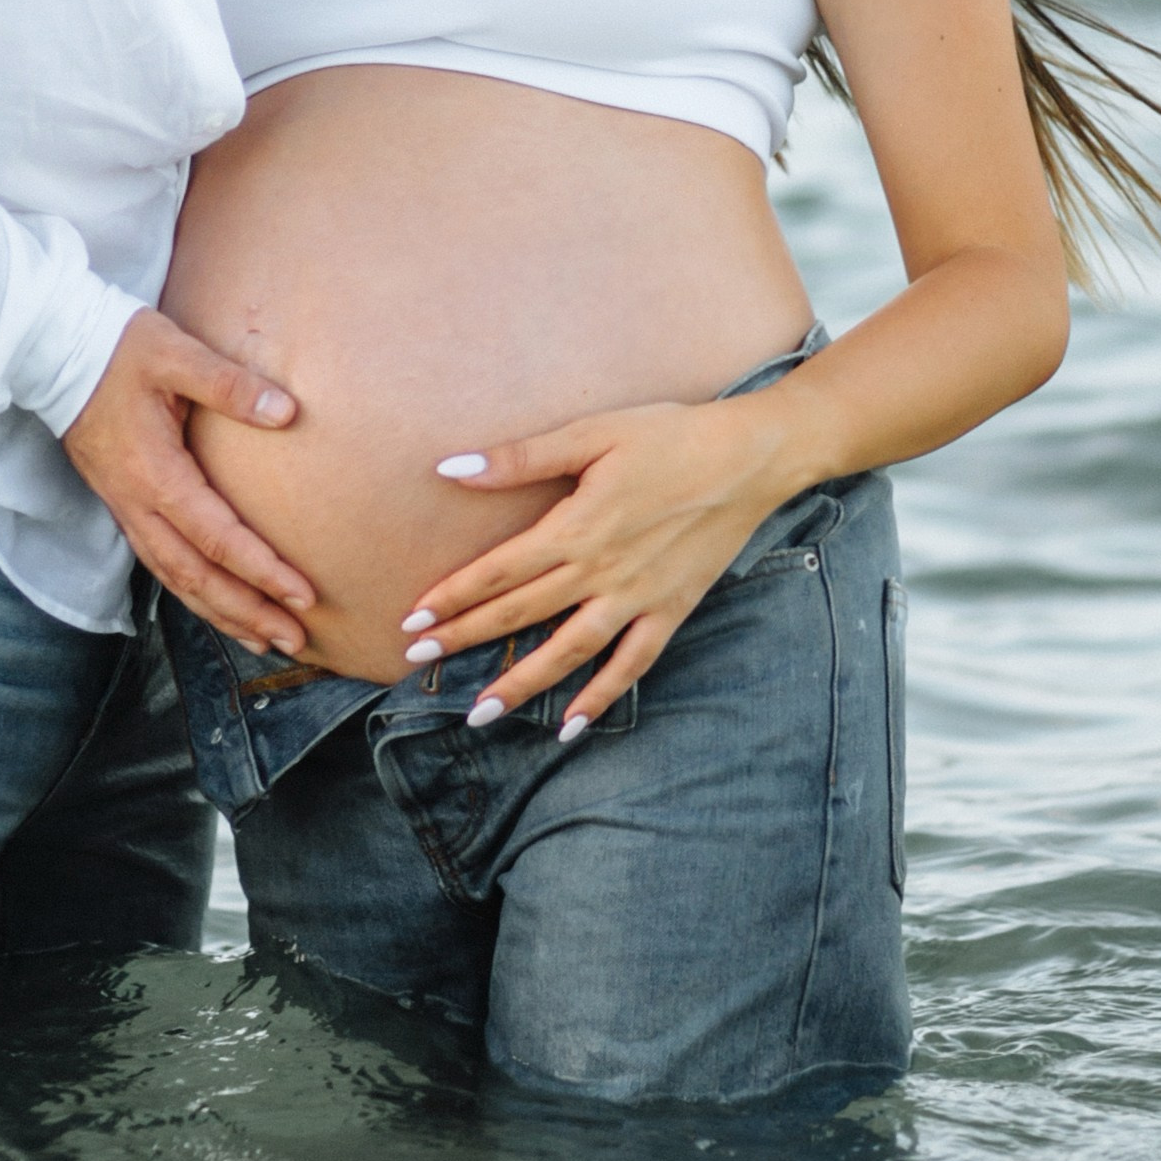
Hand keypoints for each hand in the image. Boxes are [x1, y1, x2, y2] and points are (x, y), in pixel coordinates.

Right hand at [62, 310, 314, 657]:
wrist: (53, 350)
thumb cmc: (117, 347)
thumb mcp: (174, 353)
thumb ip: (229, 384)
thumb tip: (286, 411)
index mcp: (154, 472)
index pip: (216, 537)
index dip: (260, 570)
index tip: (302, 594)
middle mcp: (137, 503)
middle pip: (195, 576)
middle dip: (246, 611)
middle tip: (294, 638)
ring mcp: (125, 509)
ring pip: (175, 579)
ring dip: (220, 613)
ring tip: (264, 638)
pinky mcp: (123, 505)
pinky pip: (161, 564)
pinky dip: (193, 594)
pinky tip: (218, 605)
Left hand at [403, 394, 795, 738]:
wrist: (749, 459)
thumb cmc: (668, 435)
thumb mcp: (591, 433)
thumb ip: (521, 458)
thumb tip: (451, 468)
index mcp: (575, 528)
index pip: (498, 572)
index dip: (452, 597)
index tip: (411, 620)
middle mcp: (600, 572)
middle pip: (520, 614)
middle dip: (465, 639)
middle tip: (416, 663)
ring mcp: (637, 598)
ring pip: (568, 652)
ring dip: (521, 684)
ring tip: (479, 713)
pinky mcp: (671, 612)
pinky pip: (630, 666)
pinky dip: (600, 698)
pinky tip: (570, 727)